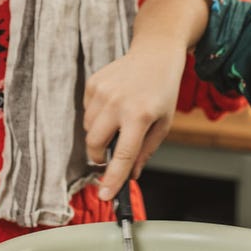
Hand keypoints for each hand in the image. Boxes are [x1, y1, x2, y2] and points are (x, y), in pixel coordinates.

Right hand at [82, 41, 186, 201]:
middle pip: (94, 144)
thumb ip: (145, 152)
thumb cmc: (162, 91)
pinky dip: (97, 116)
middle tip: (110, 155)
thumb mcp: (163, 124)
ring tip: (119, 121)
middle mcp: (118, 103)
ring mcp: (102, 91)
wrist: (155, 54)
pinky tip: (114, 105)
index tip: (105, 196)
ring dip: (99, 134)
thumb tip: (129, 176)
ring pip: (88, 129)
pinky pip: (87, 112)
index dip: (112, 179)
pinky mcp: (93, 83)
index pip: (122, 155)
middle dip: (99, 157)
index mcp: (140, 115)